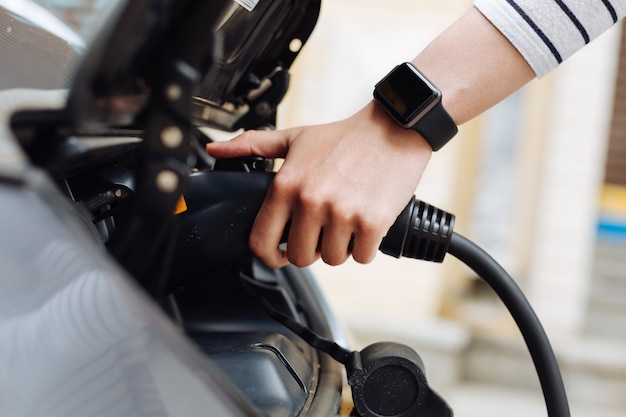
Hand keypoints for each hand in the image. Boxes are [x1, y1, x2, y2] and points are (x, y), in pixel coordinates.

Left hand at [206, 101, 431, 268]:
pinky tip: (366, 223)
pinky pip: (362, 256)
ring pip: (332, 259)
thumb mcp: (295, 137)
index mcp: (287, 185)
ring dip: (340, 247)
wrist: (394, 128)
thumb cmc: (344, 136)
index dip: (269, 255)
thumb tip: (215, 150)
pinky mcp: (372, 222)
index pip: (262, 242)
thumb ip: (252, 146)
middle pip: (299, 257)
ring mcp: (342, 214)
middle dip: (311, 248)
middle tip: (323, 229)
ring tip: (346, 221)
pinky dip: (365, 246)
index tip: (279, 254)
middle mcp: (311, 201)